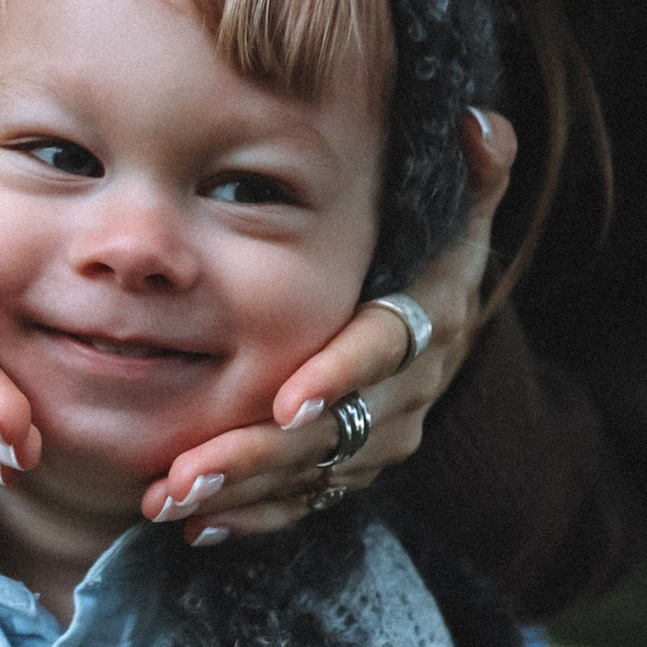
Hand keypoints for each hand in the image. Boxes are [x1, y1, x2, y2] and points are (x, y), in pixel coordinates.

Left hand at [139, 110, 515, 539]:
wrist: (439, 329)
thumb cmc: (427, 252)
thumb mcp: (456, 210)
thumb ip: (471, 170)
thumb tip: (478, 121)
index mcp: (426, 323)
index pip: (385, 350)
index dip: (341, 375)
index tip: (288, 399)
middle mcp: (406, 393)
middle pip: (334, 433)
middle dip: (260, 454)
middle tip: (188, 470)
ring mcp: (376, 441)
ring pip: (309, 477)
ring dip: (240, 492)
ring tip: (168, 499)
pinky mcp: (348, 473)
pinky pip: (301, 506)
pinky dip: (250, 518)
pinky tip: (192, 526)